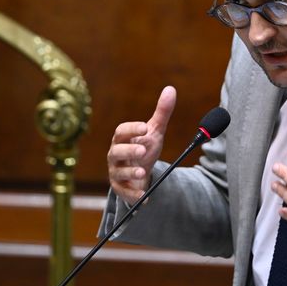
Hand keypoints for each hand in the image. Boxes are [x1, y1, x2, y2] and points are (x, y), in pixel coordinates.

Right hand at [107, 86, 175, 203]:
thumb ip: (162, 112)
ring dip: (131, 173)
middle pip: (116, 152)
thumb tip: (171, 89)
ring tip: (143, 172)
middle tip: (143, 151)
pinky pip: (124, 193)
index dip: (131, 129)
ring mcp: (117, 173)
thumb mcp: (154, 132)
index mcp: (122, 139)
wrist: (140, 174)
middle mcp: (115, 155)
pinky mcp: (121, 189)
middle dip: (129, 151)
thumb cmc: (144, 148)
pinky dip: (134, 195)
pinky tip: (144, 197)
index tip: (144, 127)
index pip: (121, 131)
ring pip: (118, 173)